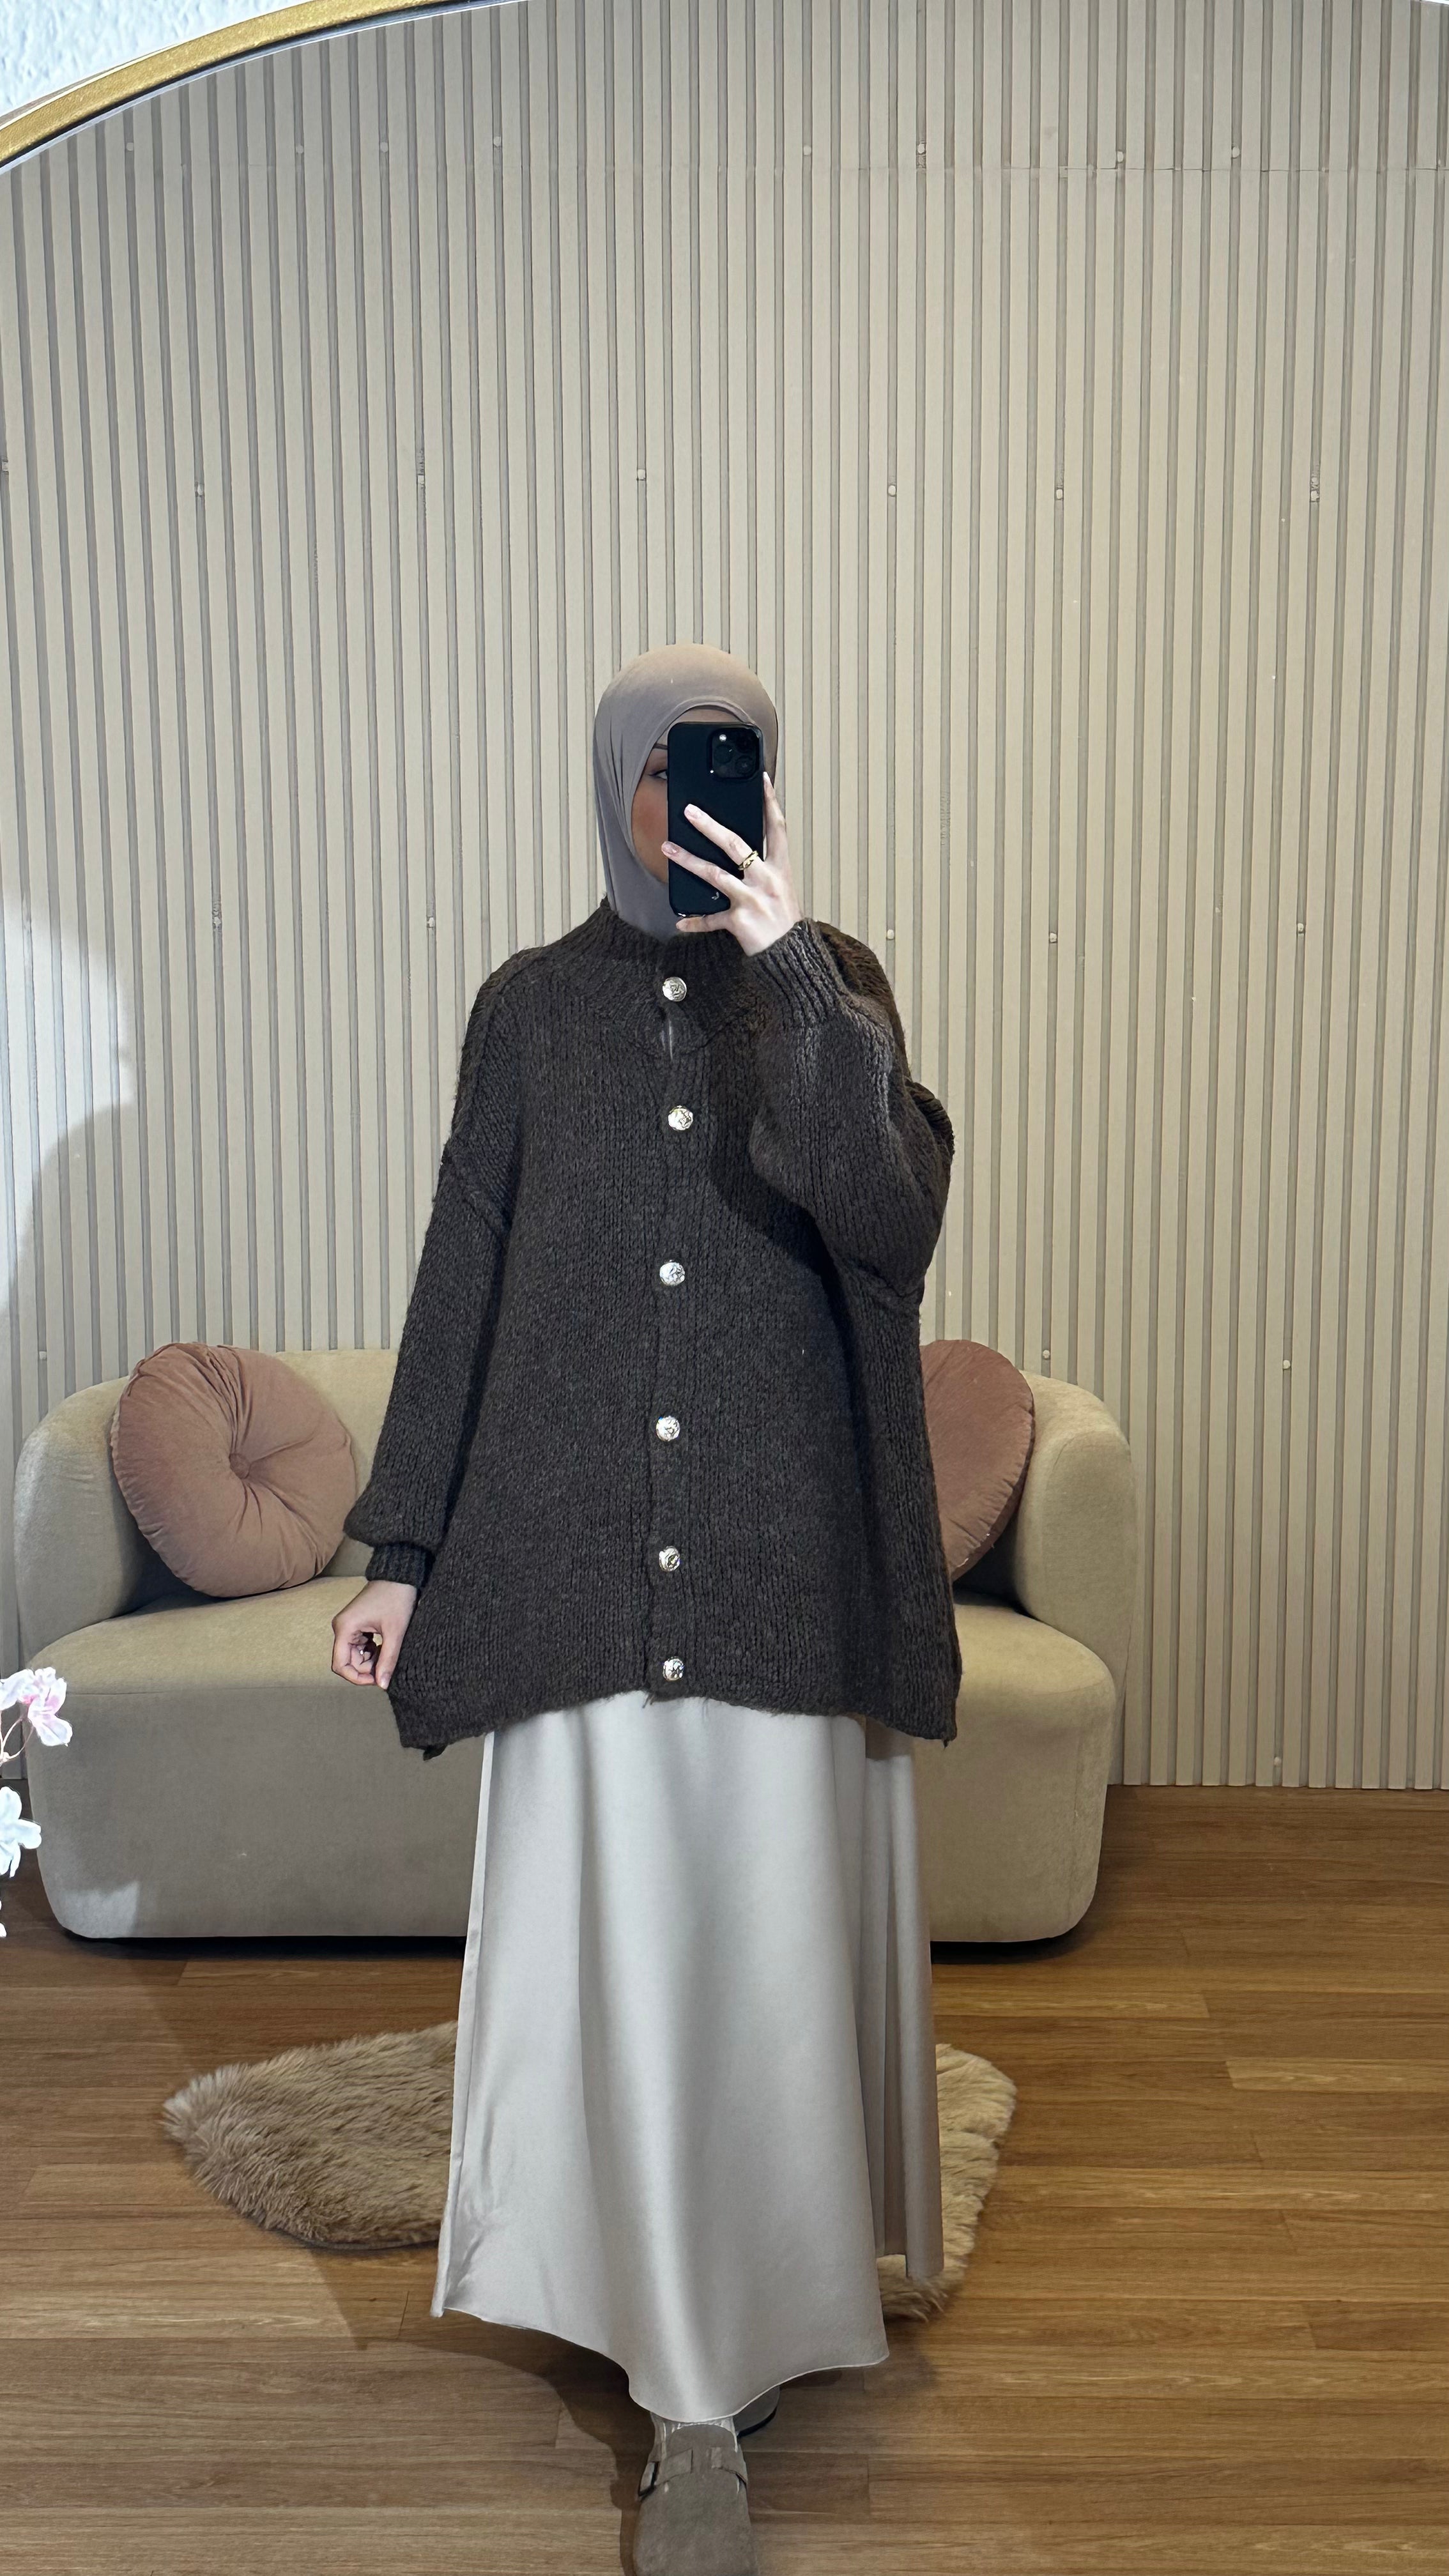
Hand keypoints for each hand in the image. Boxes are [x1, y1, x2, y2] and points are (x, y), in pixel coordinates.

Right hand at [332, 1578, 417, 1689]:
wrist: (400, 1575)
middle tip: (387, 1666)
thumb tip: (382, 1685)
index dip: (356, 1678)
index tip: (376, 1680)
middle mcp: (342, 1627)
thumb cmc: (397, 1598)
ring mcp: (348, 1626)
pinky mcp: (357, 1625)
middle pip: (348, 1661)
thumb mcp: (395, 1632)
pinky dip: (372, 1652)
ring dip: (371, 1660)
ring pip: (355, 1655)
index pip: (340, 1665)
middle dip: (367, 1669)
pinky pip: (360, 1646)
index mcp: (345, 1628)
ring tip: (388, 1653)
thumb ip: (388, 1659)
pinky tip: (386, 1646)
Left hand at [660, 772, 803, 955]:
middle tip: (690, 811)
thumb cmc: (785, 922)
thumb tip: (741, 853)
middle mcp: (767, 880)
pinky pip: (711, 919)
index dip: (770, 802)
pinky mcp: (740, 921)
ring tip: (668, 848)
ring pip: (715, 874)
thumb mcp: (781, 889)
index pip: (777, 828)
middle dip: (710, 825)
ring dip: (688, 860)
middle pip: (736, 844)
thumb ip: (763, 870)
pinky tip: (680, 921)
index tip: (762, 779)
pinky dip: (695, 921)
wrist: (793, 956)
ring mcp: (752, 900)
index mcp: (780, 869)